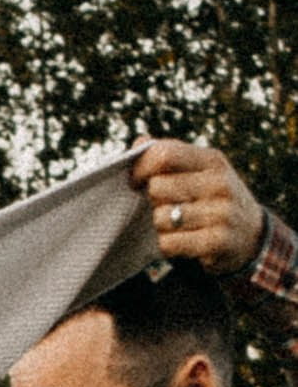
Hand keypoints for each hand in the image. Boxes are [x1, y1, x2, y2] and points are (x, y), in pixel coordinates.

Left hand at [130, 137, 264, 274]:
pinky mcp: (215, 242)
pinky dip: (167, 245)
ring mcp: (220, 213)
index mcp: (213, 160)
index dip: (141, 167)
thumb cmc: (214, 199)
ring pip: (160, 217)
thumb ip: (171, 156)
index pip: (165, 154)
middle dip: (153, 200)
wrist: (252, 234)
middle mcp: (219, 183)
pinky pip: (169, 243)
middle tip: (165, 206)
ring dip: (160, 226)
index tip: (135, 181)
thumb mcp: (202, 171)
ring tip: (177, 225)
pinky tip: (181, 241)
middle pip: (157, 187)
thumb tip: (140, 141)